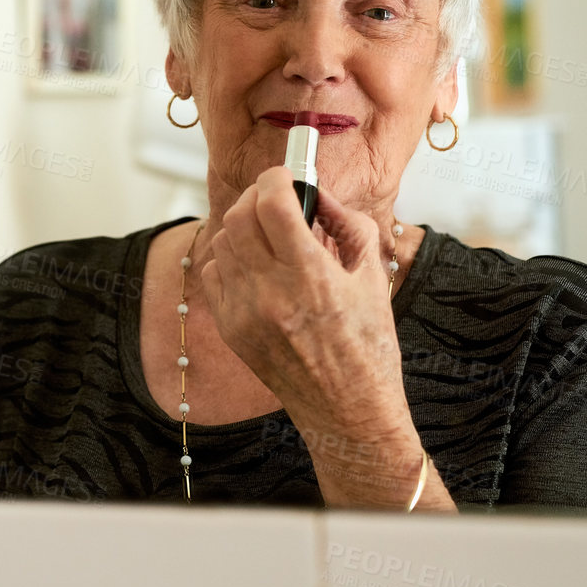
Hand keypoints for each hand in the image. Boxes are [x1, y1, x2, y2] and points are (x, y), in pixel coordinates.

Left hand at [199, 169, 443, 508]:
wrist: (347, 410)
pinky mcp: (230, 328)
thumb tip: (317, 192)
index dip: (277, 178)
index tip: (287, 176)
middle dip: (258, 197)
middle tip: (277, 198)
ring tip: (269, 232)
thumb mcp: (372, 276)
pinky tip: (255, 263)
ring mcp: (243, 313)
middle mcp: (270, 294)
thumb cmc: (368, 346)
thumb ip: (345, 223)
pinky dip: (230, 257)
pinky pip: (214, 272)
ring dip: (243, 225)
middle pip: (240, 216)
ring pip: (222, 241)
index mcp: (310, 277)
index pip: (273, 203)